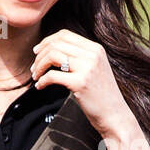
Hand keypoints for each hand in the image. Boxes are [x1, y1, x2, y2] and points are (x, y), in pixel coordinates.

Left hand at [31, 29, 142, 147]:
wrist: (115, 115)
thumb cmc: (101, 94)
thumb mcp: (95, 68)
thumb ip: (80, 57)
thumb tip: (54, 49)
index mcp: (96, 49)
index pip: (65, 34)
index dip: (47, 41)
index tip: (38, 52)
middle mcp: (92, 55)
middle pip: (56, 44)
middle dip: (40, 55)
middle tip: (34, 68)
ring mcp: (87, 68)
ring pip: (52, 56)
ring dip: (39, 66)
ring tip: (36, 77)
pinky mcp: (80, 83)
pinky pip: (52, 76)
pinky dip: (42, 81)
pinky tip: (40, 86)